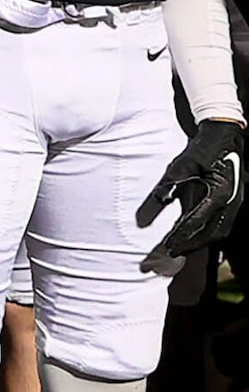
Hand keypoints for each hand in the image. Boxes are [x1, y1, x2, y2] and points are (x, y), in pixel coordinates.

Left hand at [139, 117, 244, 262]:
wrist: (224, 137)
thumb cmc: (202, 150)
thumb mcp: (181, 165)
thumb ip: (168, 186)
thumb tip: (156, 204)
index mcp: (218, 193)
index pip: (196, 221)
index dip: (180, 236)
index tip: (165, 246)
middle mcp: (230, 201)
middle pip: (211, 233)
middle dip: (191, 245)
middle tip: (170, 253)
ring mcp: (234, 202)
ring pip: (219, 231)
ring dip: (199, 242)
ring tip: (179, 249)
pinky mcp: (233, 201)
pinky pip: (221, 224)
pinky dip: (207, 234)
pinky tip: (192, 236)